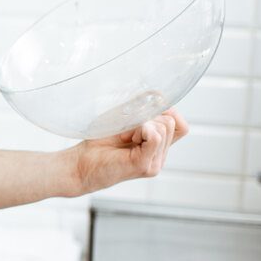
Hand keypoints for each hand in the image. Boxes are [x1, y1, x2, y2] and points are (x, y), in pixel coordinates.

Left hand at [71, 108, 188, 195]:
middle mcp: (160, 156)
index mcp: (158, 145)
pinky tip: (127, 138)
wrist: (80, 163)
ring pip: (165, 127)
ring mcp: (155, 162)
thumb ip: (141, 107)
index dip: (167, 112)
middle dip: (149, 118)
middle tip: (127, 131)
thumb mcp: (122, 117)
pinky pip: (155, 136)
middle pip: (173, 123)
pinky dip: (141, 130)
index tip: (142, 114)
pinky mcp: (144, 165)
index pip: (180, 125)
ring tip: (124, 137)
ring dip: (141, 124)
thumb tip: (159, 94)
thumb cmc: (98, 141)